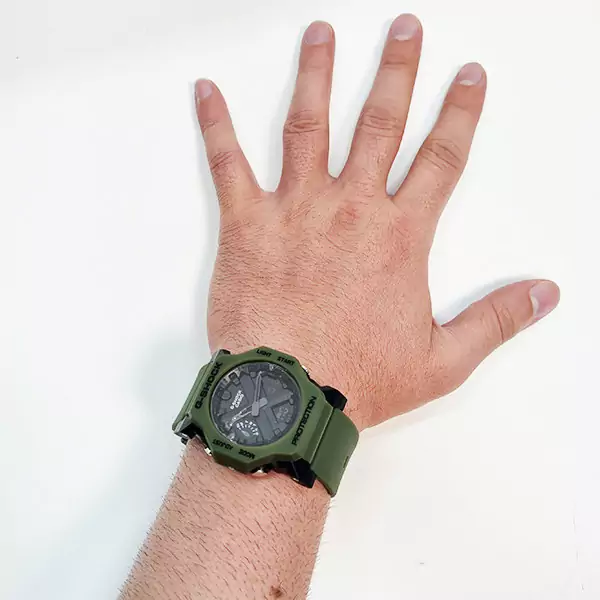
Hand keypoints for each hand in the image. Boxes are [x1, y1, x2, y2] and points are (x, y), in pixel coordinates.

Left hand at [194, 15, 558, 430]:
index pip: (442, 158)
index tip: (468, 76)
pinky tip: (207, 91)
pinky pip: (228, 164)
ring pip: (309, 126)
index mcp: (399, 236)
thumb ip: (495, 321)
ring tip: (321, 33)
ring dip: (317, 74)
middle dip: (397, 71)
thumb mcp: (443, 361)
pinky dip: (216, 125)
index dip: (460, 113)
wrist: (289, 399)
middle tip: (404, 27)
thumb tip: (543, 295)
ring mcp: (296, 211)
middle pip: (381, 123)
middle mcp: (350, 210)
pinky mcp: (248, 226)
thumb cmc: (359, 380)